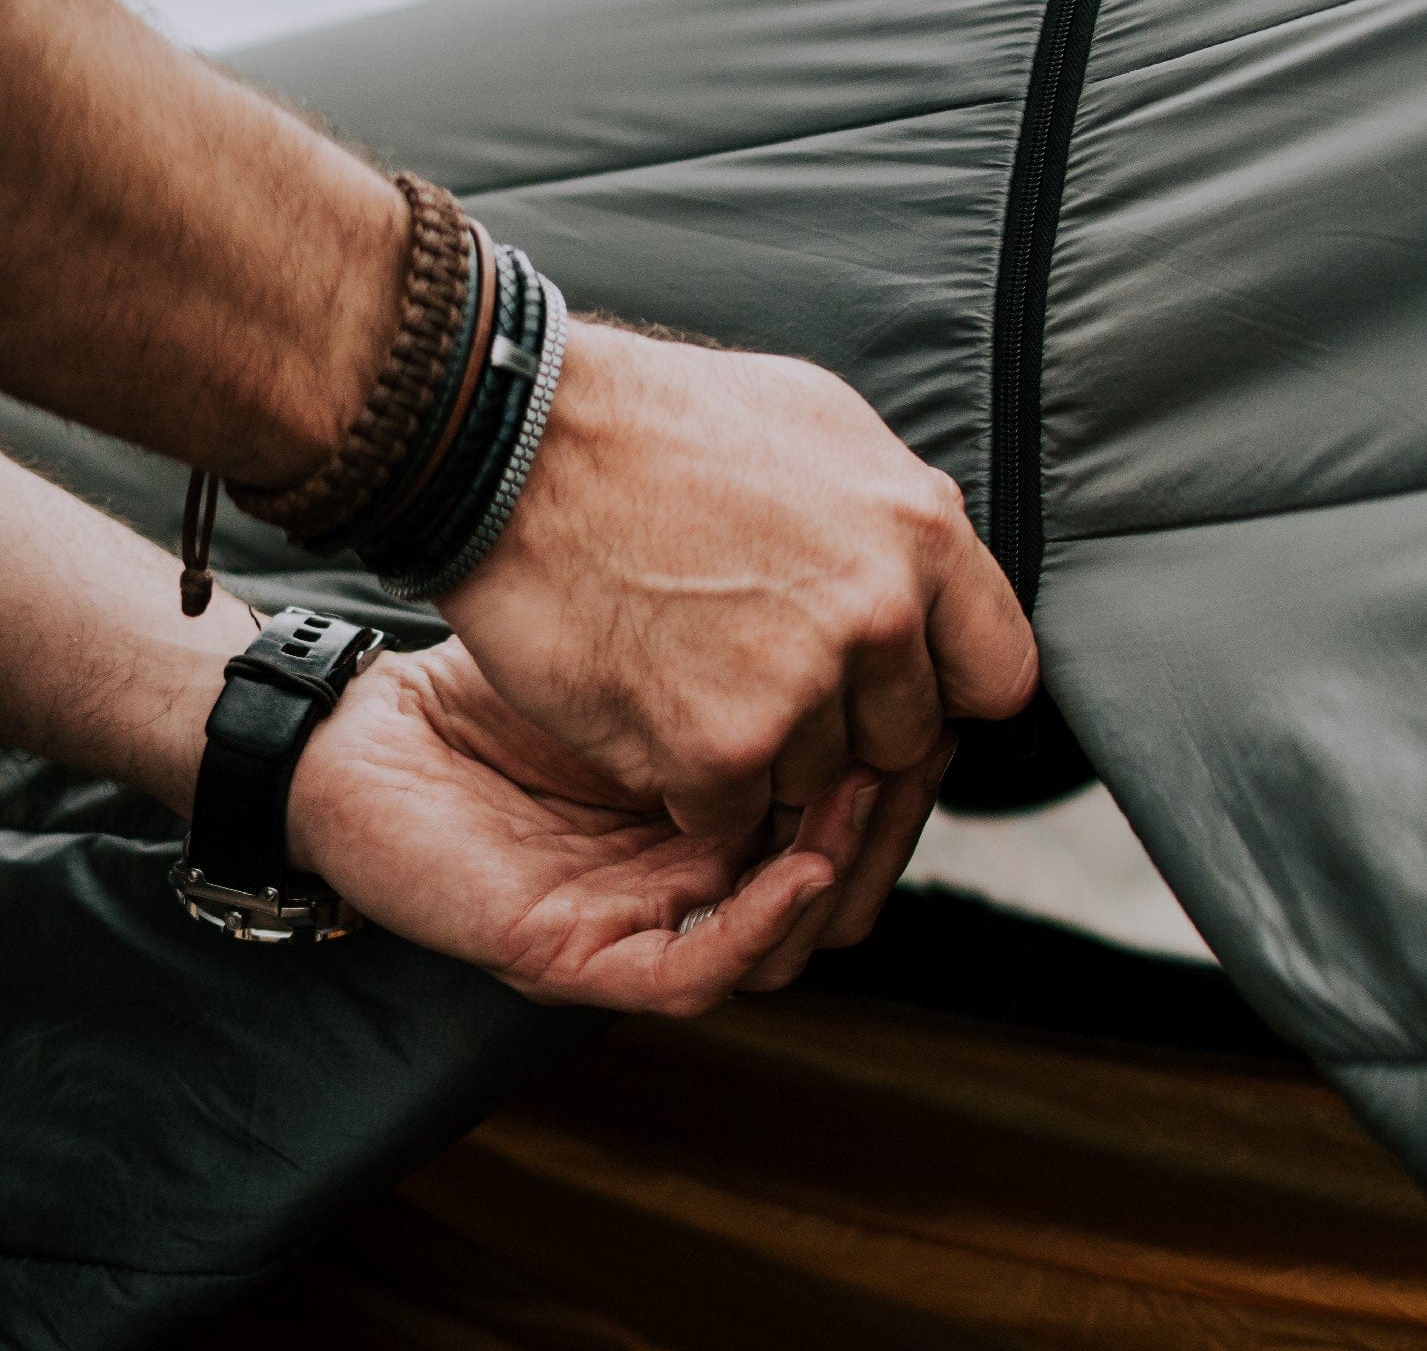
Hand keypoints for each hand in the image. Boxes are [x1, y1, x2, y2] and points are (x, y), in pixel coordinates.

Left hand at [287, 638, 953, 1011]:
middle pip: (834, 884)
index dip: (897, 774)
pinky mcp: (581, 960)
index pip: (839, 812)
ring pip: (786, 941)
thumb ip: (747, 631)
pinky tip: (806, 857)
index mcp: (719, 809)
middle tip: (917, 756)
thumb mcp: (650, 641)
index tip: (936, 702)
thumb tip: (869, 582)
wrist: (365, 718)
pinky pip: (697, 969)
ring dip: (842, 874)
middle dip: (887, 826)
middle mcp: (693, 880)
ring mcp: (643, 925)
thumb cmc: (503, 669)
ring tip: (867, 797)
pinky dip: (763, 924)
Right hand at [436, 319, 1036, 836]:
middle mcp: (878, 617)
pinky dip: (686, 784)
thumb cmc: (659, 422)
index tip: (894, 684)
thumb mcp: (820, 425)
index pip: (998, 675)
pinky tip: (646, 706)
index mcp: (923, 534)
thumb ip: (897, 521)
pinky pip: (730, 815)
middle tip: (758, 670)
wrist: (514, 444)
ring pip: (813, 783)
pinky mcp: (717, 751)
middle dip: (843, 725)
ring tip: (688, 668)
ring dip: (758, 754)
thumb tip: (933, 584)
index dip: (944, 688)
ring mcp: (800, 689)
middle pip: (903, 742)